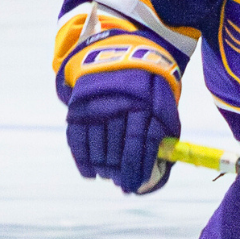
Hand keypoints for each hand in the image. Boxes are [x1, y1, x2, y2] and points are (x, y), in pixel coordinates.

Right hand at [65, 68, 178, 193]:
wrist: (122, 53)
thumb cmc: (148, 88)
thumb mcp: (162, 104)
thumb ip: (161, 134)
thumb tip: (161, 168)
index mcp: (144, 104)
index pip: (141, 143)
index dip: (138, 167)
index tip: (136, 184)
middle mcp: (119, 105)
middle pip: (118, 147)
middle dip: (120, 170)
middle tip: (123, 184)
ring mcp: (96, 105)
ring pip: (97, 145)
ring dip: (103, 167)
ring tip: (108, 177)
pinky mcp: (79, 106)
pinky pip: (77, 138)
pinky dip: (82, 159)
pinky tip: (89, 174)